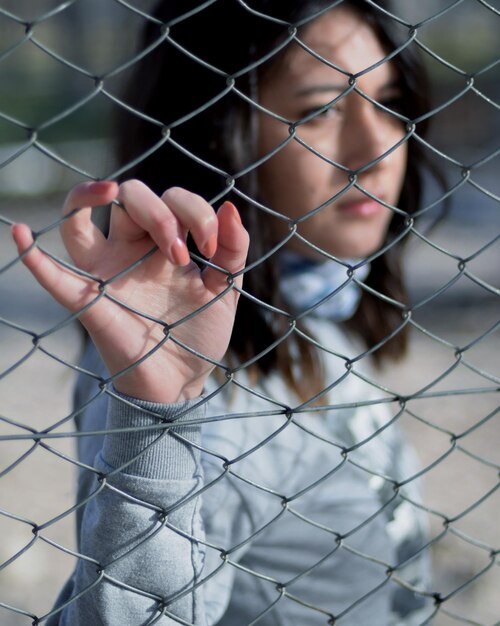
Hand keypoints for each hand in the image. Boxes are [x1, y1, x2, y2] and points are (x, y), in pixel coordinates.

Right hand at [11, 180, 248, 402]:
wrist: (183, 382)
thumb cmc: (200, 334)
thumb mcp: (226, 291)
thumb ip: (233, 252)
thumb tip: (231, 208)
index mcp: (166, 243)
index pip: (172, 199)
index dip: (195, 211)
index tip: (212, 248)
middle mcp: (132, 250)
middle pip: (128, 198)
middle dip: (159, 212)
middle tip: (180, 254)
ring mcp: (106, 273)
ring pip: (79, 219)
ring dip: (86, 196)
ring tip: (107, 190)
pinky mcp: (88, 302)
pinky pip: (54, 276)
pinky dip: (33, 257)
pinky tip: (19, 233)